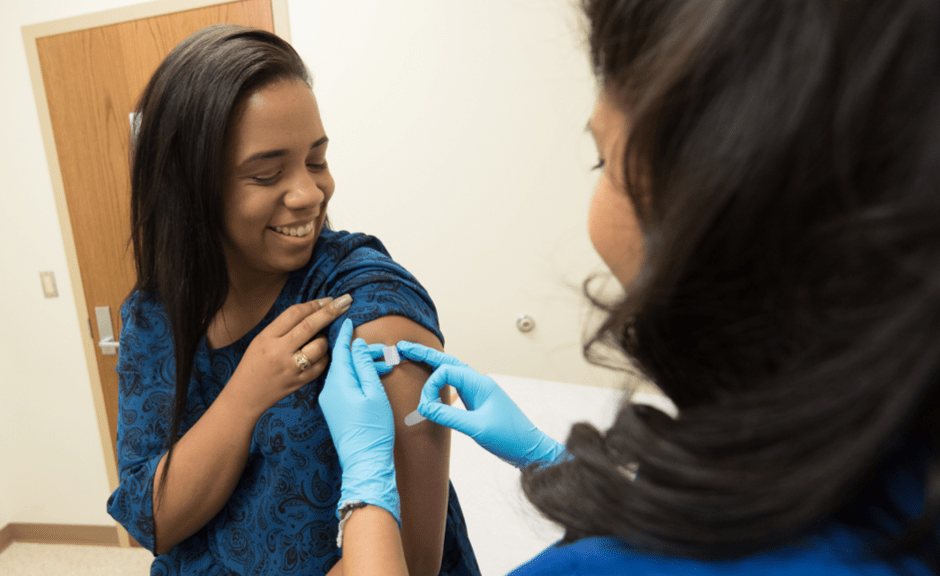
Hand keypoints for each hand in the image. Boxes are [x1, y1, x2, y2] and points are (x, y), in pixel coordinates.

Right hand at [226, 295, 351, 418]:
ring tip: (319, 339)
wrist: (245, 396)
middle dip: (331, 311)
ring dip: (325, 339)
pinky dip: (325, 357)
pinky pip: (322, 365)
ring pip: (319, 347)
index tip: (329, 299)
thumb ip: (284, 327)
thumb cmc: (254, 364)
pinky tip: (320, 354)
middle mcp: (279, 352)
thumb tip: (314, 311)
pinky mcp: (300, 382)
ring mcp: (291, 368)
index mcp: (267, 337)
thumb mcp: (261, 340)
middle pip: (310, 326)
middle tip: (346, 300)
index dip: (314, 304)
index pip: (294, 314)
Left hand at [320, 319, 399, 525]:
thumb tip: (356, 345)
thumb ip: (363, 366)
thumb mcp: (373, 392)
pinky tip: (370, 377)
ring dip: (360, 364)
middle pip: (342, 360)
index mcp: (337, 382)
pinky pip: (343, 385)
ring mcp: (329, 401)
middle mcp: (328, 389)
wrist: (364, 461)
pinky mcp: (334, 410)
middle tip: (378, 347)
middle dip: (358, 350)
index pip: (339, 349)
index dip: (345, 333)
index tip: (347, 317)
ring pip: (343, 373)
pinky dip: (356, 377)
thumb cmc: (373, 429)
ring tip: (381, 363)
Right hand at [397, 342, 565, 468]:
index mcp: (480, 384)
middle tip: (403, 347)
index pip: (446, 372)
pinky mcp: (478, 402)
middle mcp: (479, 383)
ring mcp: (479, 392)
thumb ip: (449, 416)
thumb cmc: (509, 438)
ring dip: (432, 365)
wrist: (529, 449)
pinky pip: (456, 385)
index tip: (425, 407)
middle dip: (425, 355)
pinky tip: (433, 381)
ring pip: (451, 372)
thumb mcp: (476, 428)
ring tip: (413, 357)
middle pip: (447, 362)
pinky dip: (441, 380)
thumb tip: (425, 407)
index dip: (430, 386)